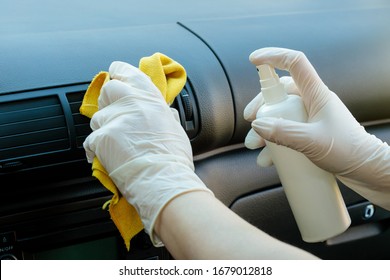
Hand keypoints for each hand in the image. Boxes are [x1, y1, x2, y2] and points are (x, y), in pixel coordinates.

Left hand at [83, 61, 211, 244]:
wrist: (163, 180)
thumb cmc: (173, 158)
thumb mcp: (174, 127)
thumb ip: (163, 114)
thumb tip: (164, 111)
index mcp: (150, 98)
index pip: (128, 73)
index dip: (120, 72)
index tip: (116, 72)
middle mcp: (131, 103)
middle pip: (108, 90)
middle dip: (109, 101)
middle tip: (115, 114)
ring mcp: (114, 119)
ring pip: (97, 117)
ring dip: (104, 128)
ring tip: (117, 144)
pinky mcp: (101, 137)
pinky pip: (90, 141)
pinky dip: (96, 149)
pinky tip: (107, 156)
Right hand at [244, 47, 389, 209]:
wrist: (366, 170)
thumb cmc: (347, 152)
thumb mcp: (312, 142)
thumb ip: (283, 132)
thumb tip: (258, 125)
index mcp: (317, 94)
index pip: (295, 63)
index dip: (274, 56)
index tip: (254, 60)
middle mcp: (312, 102)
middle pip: (280, 93)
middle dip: (261, 107)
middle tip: (250, 121)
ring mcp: (310, 118)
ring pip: (280, 114)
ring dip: (264, 129)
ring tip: (255, 147)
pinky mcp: (309, 132)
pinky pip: (285, 131)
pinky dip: (273, 142)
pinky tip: (267, 159)